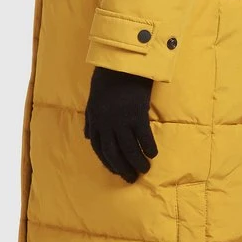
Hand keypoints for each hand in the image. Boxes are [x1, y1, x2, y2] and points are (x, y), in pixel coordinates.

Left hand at [84, 65, 158, 182]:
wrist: (121, 63)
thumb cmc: (107, 79)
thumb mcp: (93, 100)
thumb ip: (90, 120)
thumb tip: (87, 137)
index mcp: (95, 120)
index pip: (98, 149)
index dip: (108, 162)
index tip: (116, 171)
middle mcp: (106, 124)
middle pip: (113, 153)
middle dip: (122, 168)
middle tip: (131, 178)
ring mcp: (121, 120)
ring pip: (129, 149)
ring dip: (137, 162)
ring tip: (145, 169)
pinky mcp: (137, 115)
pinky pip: (143, 138)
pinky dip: (148, 148)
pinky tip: (153, 154)